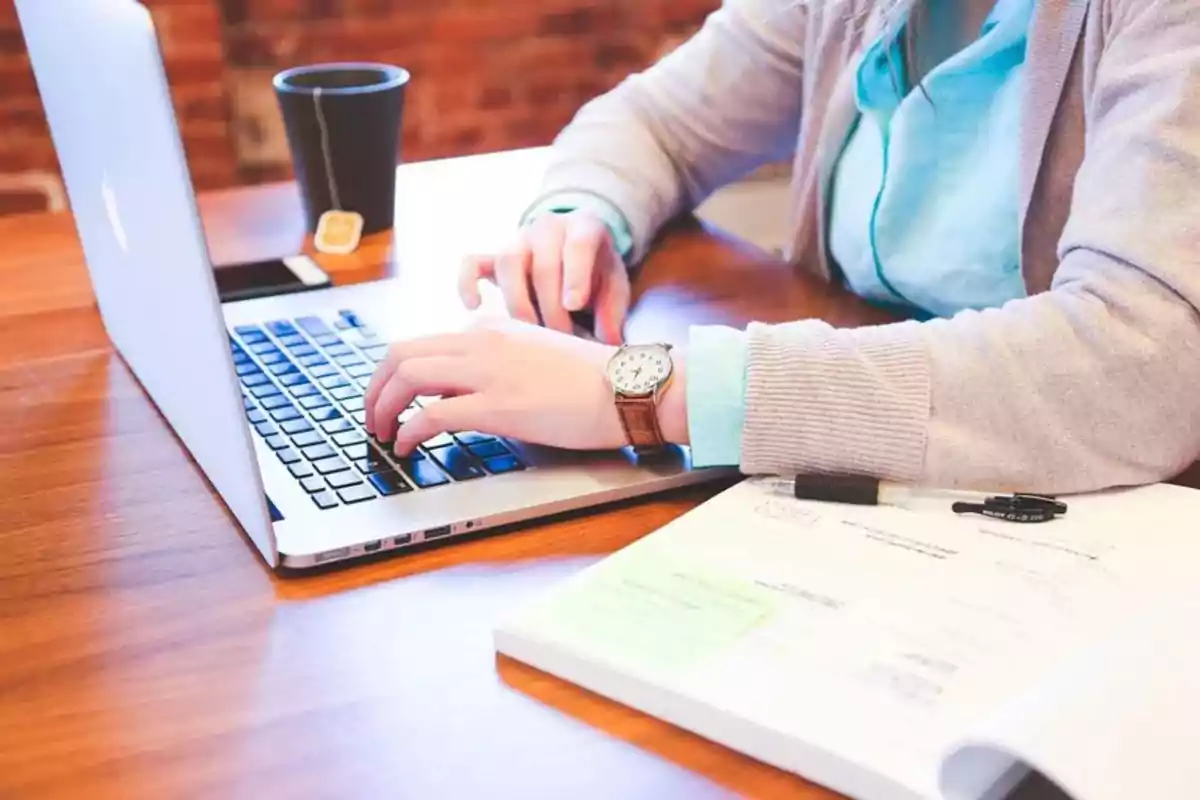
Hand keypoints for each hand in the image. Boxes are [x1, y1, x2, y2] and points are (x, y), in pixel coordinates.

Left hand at [363, 317, 688, 454]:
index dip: (393, 374)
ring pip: (408, 377)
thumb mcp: (535, 355)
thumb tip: (468, 390)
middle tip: (372, 417)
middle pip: (400, 354)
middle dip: (375, 388)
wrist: (628, 386)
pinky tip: (407, 447)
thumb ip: (499, 362)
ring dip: (383, 408)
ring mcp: (488, 371)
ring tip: (382, 434)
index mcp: (489, 329)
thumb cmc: (592, 380)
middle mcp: (481, 341)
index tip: (389, 397)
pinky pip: (432, 414)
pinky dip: (408, 431)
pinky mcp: (498, 405)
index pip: (422, 343)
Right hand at [457, 210, 630, 344]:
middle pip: (542, 265)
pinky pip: (472, 263)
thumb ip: (613, 311)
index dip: (575, 276)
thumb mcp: (614, 285)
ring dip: (519, 303)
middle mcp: (548, 229)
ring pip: (508, 264)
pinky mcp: (494, 256)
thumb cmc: (596, 270)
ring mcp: (517, 241)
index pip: (578, 246)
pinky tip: (475, 307)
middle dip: (551, 308)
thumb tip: (608, 343)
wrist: (574, 246)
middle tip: (562, 338)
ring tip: (532, 333)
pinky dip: (467, 283)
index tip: (574, 305)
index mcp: (584, 228)